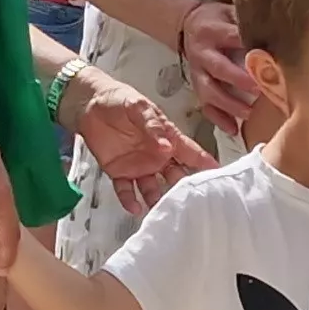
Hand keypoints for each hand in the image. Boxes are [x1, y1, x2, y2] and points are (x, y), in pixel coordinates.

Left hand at [72, 71, 212, 212]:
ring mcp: (139, 166)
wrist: (89, 103)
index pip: (191, 153)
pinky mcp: (119, 172)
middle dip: (183, 189)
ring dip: (157, 200)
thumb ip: (153, 125)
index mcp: (167, 138)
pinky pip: (126, 190)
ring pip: (153, 188)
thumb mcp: (139, 106)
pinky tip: (135, 207)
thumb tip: (166, 146)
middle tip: (190, 203)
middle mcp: (157, 156)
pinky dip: (130, 200)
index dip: (205, 164)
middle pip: (176, 177)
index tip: (219, 176)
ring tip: (161, 210)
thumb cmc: (119, 99)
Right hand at [173, 2, 259, 134]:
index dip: (250, 48)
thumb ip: (247, 20)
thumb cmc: (217, 18)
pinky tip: (233, 129)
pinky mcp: (196, 86)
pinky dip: (218, 119)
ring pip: (210, 91)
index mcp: (213, 30)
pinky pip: (204, 105)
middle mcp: (202, 52)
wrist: (187, 25)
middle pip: (219, 68)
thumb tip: (279, 27)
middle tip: (260, 88)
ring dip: (229, 104)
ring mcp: (197, 71)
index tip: (270, 58)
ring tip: (249, 114)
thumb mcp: (229, 11)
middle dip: (239, 79)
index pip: (233, 38)